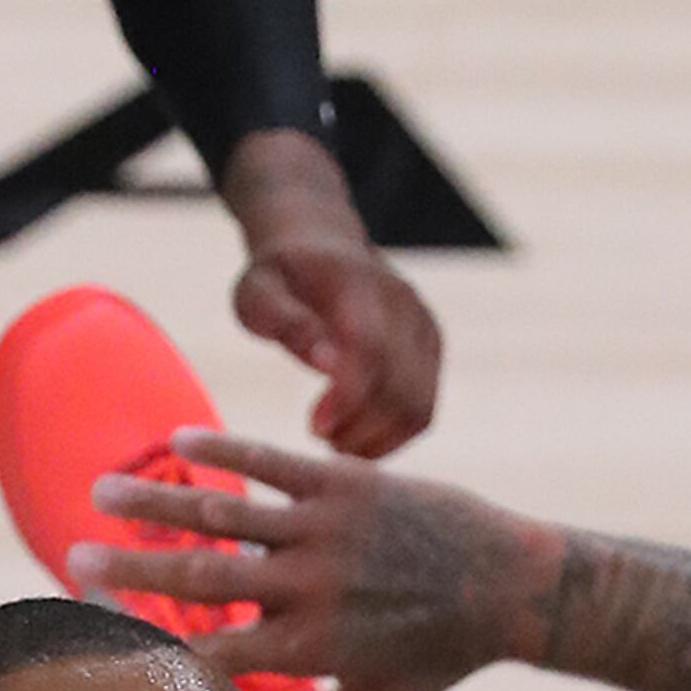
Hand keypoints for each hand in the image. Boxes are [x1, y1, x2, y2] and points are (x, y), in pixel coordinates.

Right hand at [77, 432, 539, 690]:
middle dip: (132, 571)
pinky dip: (225, 450)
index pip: (215, 653)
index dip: (158, 647)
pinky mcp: (344, 483)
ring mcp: (322, 530)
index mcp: (309, 649)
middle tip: (73, 560)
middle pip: (200, 579)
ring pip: (223, 512)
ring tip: (101, 490)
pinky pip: (272, 462)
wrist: (508, 585)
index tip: (106, 645)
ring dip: (158, 501)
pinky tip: (180, 442)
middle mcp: (307, 588)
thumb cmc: (442, 656)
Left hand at [217, 126, 440, 458]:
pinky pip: (424, 410)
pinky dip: (393, 437)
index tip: (313, 427)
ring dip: (378, 440)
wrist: (320, 248)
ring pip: (418, 407)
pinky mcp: (432, 348)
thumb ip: (287, 322)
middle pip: (400, 388)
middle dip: (359, 428)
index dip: (348, 399)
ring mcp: (423, 326)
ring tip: (336, 443)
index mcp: (358, 285)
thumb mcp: (258, 292)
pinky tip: (356, 436)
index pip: (371, 350)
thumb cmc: (279, 278)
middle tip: (320, 439)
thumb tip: (327, 363)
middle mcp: (402, 303)